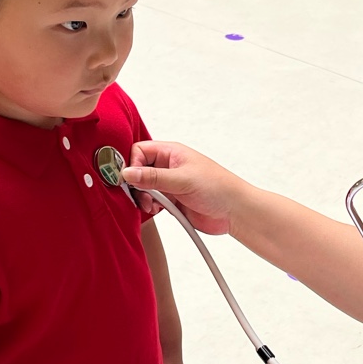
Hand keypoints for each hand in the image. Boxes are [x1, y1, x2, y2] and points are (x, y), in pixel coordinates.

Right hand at [123, 141, 239, 234]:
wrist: (235, 212)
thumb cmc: (219, 188)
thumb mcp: (183, 180)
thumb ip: (153, 177)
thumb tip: (127, 173)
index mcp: (171, 153)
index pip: (139, 151)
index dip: (131, 164)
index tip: (129, 180)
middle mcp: (168, 166)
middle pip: (138, 170)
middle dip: (135, 184)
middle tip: (142, 196)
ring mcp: (169, 184)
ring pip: (142, 188)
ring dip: (142, 198)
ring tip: (151, 206)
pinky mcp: (171, 201)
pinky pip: (151, 201)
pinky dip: (149, 207)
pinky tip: (156, 211)